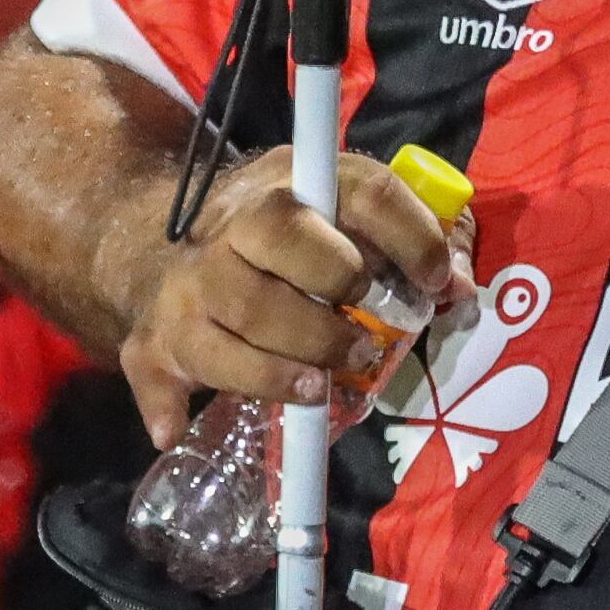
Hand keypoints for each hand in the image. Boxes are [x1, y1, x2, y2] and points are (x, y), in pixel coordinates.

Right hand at [103, 151, 468, 447]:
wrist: (169, 239)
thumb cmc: (289, 236)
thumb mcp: (347, 211)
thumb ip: (410, 239)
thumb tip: (458, 290)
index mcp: (297, 184)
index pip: (365, 193)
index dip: (412, 236)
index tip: (437, 282)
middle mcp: (235, 224)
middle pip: (281, 244)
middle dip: (335, 293)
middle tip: (364, 340)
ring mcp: (189, 282)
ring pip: (233, 319)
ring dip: (283, 365)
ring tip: (320, 385)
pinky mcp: (154, 335)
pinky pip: (152, 371)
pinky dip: (166, 404)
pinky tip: (180, 425)